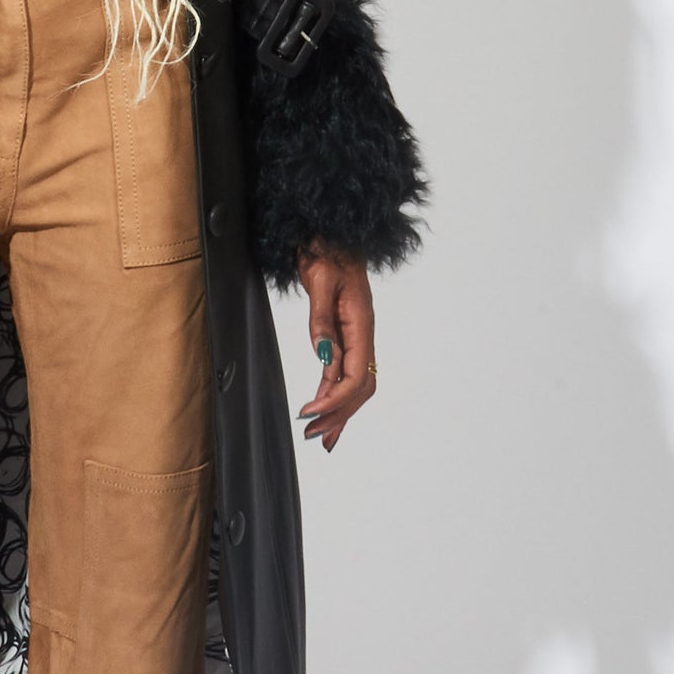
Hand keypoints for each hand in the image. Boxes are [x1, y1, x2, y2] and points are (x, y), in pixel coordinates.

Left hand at [295, 245, 375, 452]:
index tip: (310, 414)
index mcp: (362, 324)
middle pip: (360, 387)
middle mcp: (362, 335)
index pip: (356, 374)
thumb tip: (323, 356)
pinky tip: (322, 409)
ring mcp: (355, 337)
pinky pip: (342, 372)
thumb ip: (321, 318)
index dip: (335, 399)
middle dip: (339, 413)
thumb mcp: (321, 281)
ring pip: (353, 384)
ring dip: (338, 410)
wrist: (330, 236)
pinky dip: (332, 394)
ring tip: (320, 437)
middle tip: (313, 436)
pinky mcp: (343, 336)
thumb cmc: (328, 252)